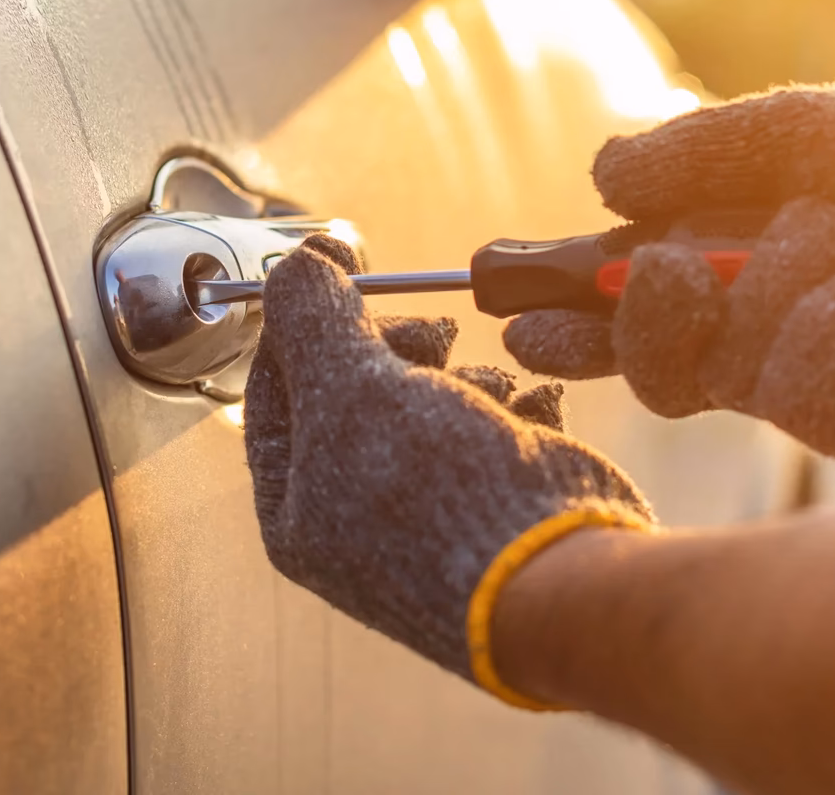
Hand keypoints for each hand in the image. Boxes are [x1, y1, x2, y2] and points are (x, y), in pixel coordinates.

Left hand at [245, 236, 654, 706]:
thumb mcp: (350, 387)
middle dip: (400, 348)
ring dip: (466, 378)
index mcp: (296, 510)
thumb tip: (298, 260)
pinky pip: (495, 428)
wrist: (559, 575)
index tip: (343, 265)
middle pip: (358, 390)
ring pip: (432, 401)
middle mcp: (357, 520)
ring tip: (490, 395)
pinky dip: (516, 408)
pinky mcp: (500, 504)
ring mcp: (432, 514)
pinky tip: (532, 413)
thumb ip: (312, 316)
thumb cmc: (437, 494)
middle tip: (432, 333)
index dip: (305, 320)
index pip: (274, 388)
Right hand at [504, 86, 834, 456]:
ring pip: (720, 366)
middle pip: (647, 369)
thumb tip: (600, 179)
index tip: (510, 302)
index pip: (622, 312)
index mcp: (728, 275)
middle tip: (653, 268)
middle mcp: (754, 342)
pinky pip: (796, 388)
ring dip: (783, 277)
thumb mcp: (797, 134)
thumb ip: (696, 149)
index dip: (559, 313)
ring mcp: (805, 391)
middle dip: (627, 321)